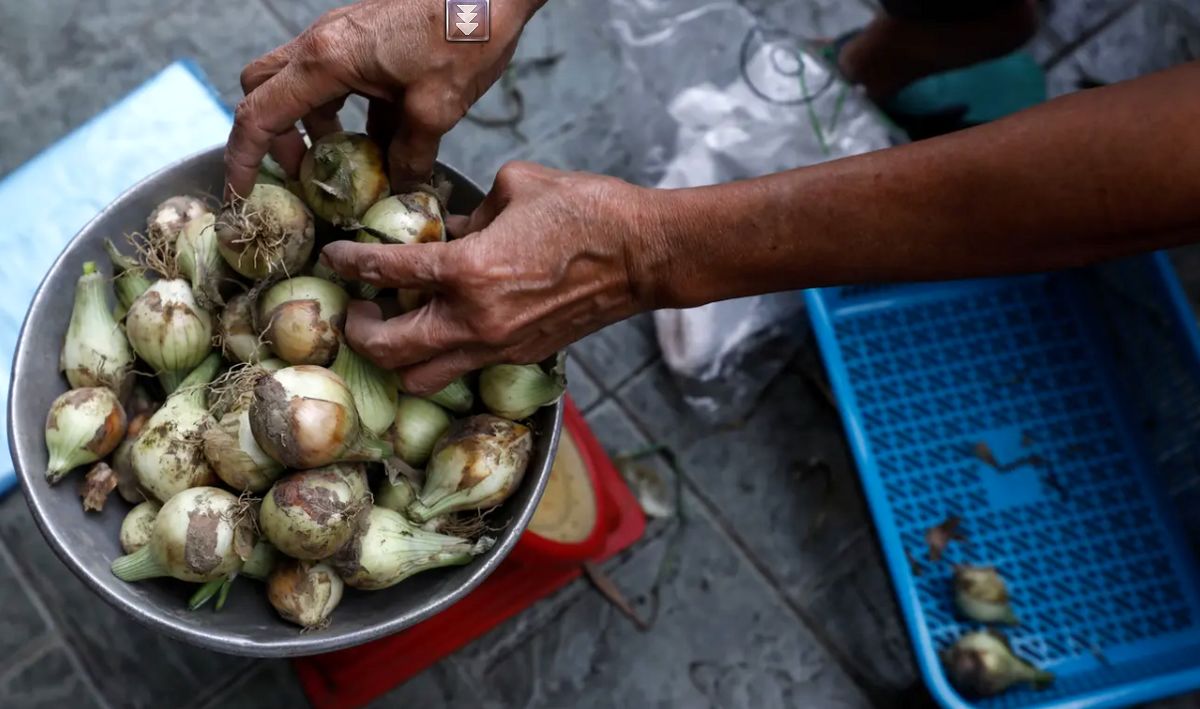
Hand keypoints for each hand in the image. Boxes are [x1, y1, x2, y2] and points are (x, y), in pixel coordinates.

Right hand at [224, 0, 541, 198]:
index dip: (242, 160)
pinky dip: (348, 112)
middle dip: (276, 139)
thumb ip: (410, 156)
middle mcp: (321, 44)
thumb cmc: (463, 36)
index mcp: (325, 61)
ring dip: (316, 127)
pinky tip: (385, 139)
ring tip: (350, 166)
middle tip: (307, 175)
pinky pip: (338, 79)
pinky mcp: (365, 37)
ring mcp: (342, 37)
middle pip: (265, 92)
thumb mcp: (436, 109)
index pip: (258, 116)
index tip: (240, 194)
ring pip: (302, 86)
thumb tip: (401, 188)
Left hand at [320, 162, 662, 393]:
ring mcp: (499, 347)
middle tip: (355, 308)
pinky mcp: (521, 357)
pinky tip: (444, 328)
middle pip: (389, 349)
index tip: (334, 256)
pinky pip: (462, 369)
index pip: (386, 273)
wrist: (644, 255)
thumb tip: (443, 228)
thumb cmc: (586, 210)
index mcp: (470, 270)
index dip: (350, 262)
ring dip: (397, 358)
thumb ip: (466, 212)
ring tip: (394, 328)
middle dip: (359, 330)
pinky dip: (441, 356)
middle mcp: (476, 320)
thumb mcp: (514, 187)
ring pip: (422, 378)